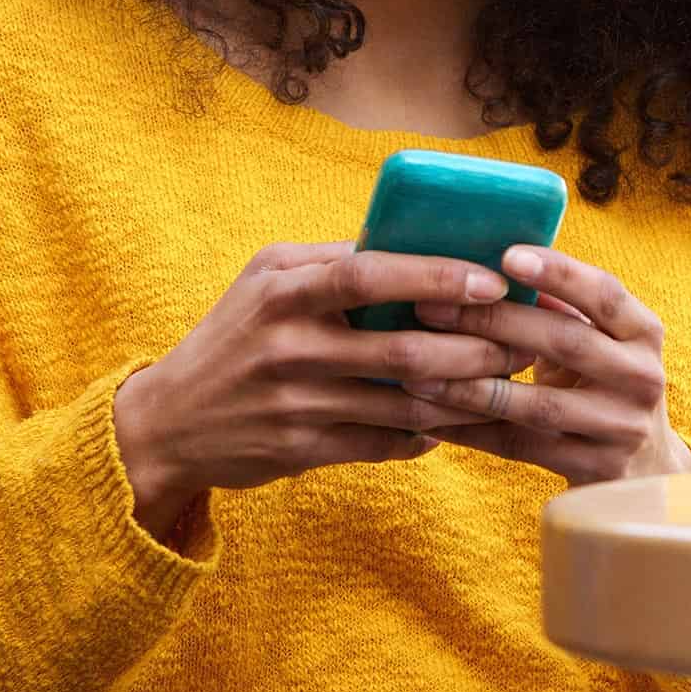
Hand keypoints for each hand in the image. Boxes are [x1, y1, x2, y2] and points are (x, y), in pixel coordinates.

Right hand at [113, 241, 523, 538]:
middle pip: (403, 350)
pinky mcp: (302, 451)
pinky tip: (454, 423)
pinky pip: (383, 444)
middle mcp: (290, 346)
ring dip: (464, 397)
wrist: (167, 422)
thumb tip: (408, 240)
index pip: (371, 275)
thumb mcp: (265, 279)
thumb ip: (331, 260)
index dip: (436, 278)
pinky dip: (425, 435)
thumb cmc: (233, 336)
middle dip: (474, 349)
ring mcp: (297, 403)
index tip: (491, 282)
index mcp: (284, 291)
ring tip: (506, 385)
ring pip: (403, 404)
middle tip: (523, 343)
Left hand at [401, 246, 690, 485]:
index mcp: (644, 332)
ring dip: (471, 386)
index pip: (604, 293)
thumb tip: (486, 262)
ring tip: (416, 370)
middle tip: (431, 307)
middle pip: (564, 343)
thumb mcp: (601, 339)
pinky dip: (471, 429)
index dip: (558, 273)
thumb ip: (561, 306)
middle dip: (493, 322)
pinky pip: (519, 446)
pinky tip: (429, 415)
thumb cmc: (602, 381)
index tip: (507, 255)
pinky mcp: (593, 471)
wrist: (644, 467)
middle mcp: (642, 378)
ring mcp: (621, 429)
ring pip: (536, 405)